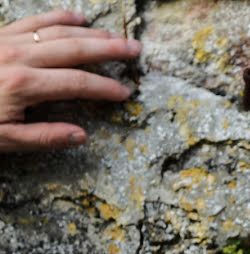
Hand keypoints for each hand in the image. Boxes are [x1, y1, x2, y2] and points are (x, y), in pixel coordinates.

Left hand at [0, 10, 141, 151]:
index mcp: (23, 85)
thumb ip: (43, 137)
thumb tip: (81, 136)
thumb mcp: (2, 139)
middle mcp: (19, 57)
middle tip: (135, 50)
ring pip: (58, 31)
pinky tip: (77, 17)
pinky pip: (34, 21)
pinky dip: (58, 17)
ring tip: (116, 37)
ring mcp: (8, 41)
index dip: (105, 89)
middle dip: (109, 49)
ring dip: (91, 33)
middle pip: (75, 49)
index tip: (125, 93)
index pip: (77, 84)